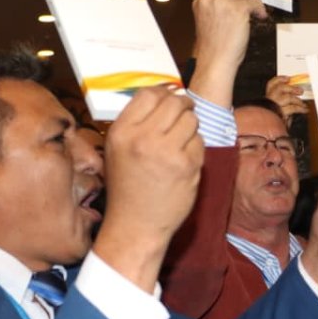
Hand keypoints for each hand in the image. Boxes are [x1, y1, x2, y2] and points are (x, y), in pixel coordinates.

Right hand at [95, 87, 203, 288]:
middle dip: (183, 105)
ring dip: (190, 127)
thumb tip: (163, 94)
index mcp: (122, 132)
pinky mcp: (188, 166)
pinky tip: (184, 161)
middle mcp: (143, 138)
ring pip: (191, 120)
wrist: (136, 226)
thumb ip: (136, 122)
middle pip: (174, 102)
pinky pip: (199, 142)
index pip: (147, 94)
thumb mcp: (117, 149)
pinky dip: (195, 148)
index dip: (163, 93)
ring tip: (181, 141)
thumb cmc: (127, 186)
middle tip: (185, 112)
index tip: (170, 97)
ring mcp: (168, 152)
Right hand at [188, 0, 266, 106]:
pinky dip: (258, 8)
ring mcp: (220, 2)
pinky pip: (251, 0)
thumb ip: (219, 4)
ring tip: (259, 9)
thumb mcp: (211, 20)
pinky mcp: (234, 9)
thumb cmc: (216, 46)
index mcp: (200, 0)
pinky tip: (259, 17)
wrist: (216, 62)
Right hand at [265, 76, 307, 123]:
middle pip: (279, 88)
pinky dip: (300, 108)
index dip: (279, 79)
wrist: (272, 133)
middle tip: (300, 90)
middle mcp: (269, 101)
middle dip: (291, 88)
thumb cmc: (276, 121)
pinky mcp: (280, 114)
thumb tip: (295, 92)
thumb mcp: (279, 108)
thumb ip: (284, 100)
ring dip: (297, 100)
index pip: (271, 84)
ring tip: (302, 103)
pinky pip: (292, 108)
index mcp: (267, 98)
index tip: (288, 78)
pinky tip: (304, 109)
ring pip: (287, 97)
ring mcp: (274, 107)